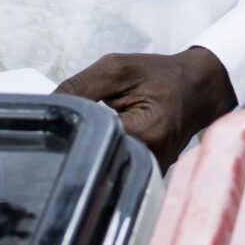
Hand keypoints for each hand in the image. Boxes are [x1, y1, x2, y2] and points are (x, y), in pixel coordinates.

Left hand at [57, 46, 237, 168]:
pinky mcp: (149, 175)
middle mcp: (151, 161)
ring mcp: (152, 172)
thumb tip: (46, 105)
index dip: (71, 135)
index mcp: (145, 133)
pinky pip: (118, 170)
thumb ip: (78, 87)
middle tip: (60, 137)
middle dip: (77, 148)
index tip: (55, 130)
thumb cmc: (161, 75)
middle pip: (99, 162)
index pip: (94, 144)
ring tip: (80, 138)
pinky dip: (104, 157)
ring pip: (107, 169)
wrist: (198, 88)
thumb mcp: (116, 69)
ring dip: (91, 153)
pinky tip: (98, 145)